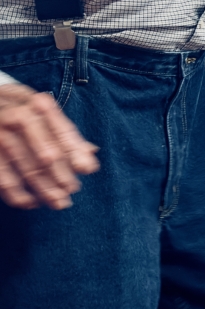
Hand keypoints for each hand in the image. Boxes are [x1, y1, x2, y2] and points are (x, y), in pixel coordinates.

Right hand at [0, 84, 99, 209]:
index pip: (63, 133)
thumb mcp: (44, 112)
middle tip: (72, 191)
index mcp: (40, 105)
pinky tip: (30, 203)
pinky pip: (3, 178)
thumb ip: (66, 133)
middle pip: (47, 154)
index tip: (88, 169)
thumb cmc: (23, 109)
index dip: (76, 152)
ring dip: (45, 189)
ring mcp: (0, 134)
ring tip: (59, 202)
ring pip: (28, 168)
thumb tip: (91, 154)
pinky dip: (16, 194)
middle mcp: (19, 117)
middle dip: (62, 176)